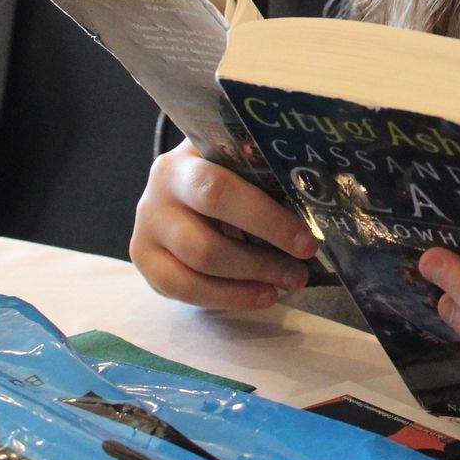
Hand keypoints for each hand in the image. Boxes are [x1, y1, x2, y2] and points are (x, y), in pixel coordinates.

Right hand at [129, 140, 319, 309]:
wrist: (180, 184)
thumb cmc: (224, 170)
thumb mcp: (239, 161)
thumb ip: (263, 169)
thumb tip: (314, 197)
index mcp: (182, 163)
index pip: (220, 193)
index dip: (265, 221)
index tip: (306, 241)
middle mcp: (156, 197)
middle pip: (205, 242)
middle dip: (261, 261)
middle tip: (301, 270)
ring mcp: (145, 233)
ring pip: (197, 270)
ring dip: (248, 283)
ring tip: (288, 283)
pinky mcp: (146, 263)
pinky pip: (185, 291)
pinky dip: (228, 298)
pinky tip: (261, 295)